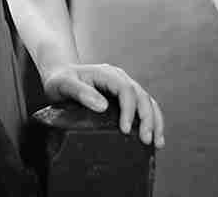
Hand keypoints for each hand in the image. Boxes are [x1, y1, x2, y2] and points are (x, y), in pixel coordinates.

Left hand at [43, 63, 164, 146]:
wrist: (60, 74)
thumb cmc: (60, 80)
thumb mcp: (64, 84)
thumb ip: (81, 92)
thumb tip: (103, 106)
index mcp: (108, 74)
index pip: (126, 90)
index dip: (129, 110)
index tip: (126, 130)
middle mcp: (120, 79)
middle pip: (142, 96)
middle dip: (147, 118)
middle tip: (147, 140)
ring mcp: (124, 87)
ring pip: (148, 101)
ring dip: (155, 121)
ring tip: (158, 143)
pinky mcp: (125, 98)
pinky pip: (143, 107)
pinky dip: (152, 121)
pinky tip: (154, 137)